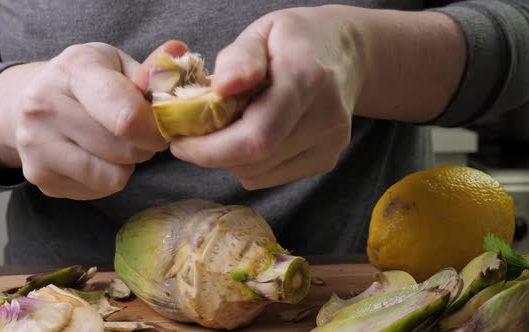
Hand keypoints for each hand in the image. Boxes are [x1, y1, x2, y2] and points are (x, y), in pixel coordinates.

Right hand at [0, 41, 187, 199]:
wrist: (28, 101)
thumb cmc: (88, 82)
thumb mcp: (117, 64)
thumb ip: (151, 71)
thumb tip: (178, 53)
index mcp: (73, 70)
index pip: (127, 116)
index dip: (156, 129)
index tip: (162, 127)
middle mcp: (45, 105)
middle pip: (126, 150)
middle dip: (145, 146)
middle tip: (139, 133)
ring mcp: (36, 144)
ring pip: (115, 176)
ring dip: (127, 165)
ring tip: (116, 143)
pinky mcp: (39, 176)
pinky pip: (99, 190)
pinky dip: (109, 178)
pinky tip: (97, 157)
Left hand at [169, 6, 362, 189]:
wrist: (348, 55)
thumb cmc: (297, 39)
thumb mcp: (264, 31)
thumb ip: (240, 58)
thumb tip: (220, 89)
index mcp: (306, 77)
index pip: (256, 135)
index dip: (210, 149)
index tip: (180, 142)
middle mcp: (325, 116)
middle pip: (255, 159)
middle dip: (213, 153)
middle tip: (196, 133)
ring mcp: (330, 143)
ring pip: (259, 174)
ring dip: (231, 159)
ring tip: (230, 126)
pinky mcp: (327, 161)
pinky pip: (271, 177)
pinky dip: (251, 164)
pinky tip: (254, 135)